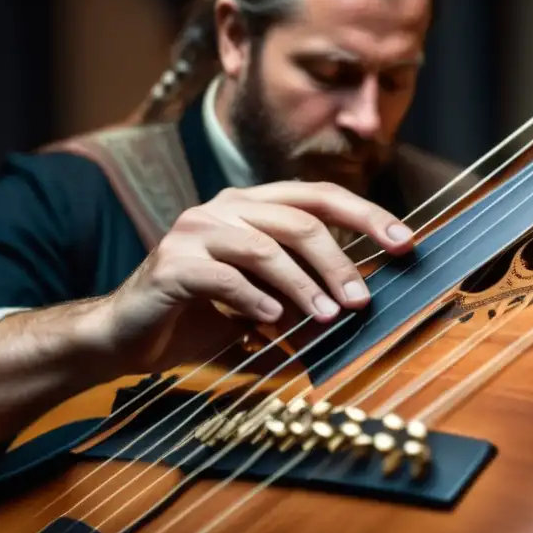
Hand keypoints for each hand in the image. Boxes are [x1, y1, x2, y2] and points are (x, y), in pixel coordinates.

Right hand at [96, 181, 414, 371]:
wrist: (127, 335)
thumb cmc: (202, 316)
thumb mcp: (265, 302)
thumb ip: (305, 294)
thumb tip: (362, 305)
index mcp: (251, 207)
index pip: (319, 197)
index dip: (366, 215)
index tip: (405, 243)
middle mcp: (224, 209)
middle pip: (300, 222)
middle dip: (339, 263)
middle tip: (362, 300)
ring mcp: (194, 232)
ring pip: (266, 249)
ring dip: (304, 286)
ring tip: (328, 318)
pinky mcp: (171, 263)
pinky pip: (225, 278)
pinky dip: (256, 300)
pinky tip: (272, 322)